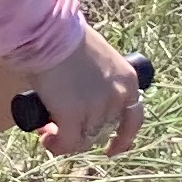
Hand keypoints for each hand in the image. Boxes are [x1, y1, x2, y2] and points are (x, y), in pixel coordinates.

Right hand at [24, 28, 145, 158]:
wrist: (49, 33)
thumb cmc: (66, 36)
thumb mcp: (95, 57)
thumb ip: (97, 78)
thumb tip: (81, 95)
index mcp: (128, 79)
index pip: (134, 117)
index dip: (124, 137)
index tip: (111, 148)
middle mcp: (118, 96)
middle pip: (104, 130)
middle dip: (83, 134)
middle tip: (59, 128)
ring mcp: (97, 108)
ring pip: (85, 138)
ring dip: (66, 139)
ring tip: (47, 132)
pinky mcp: (73, 116)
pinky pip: (68, 143)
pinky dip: (57, 145)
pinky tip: (46, 140)